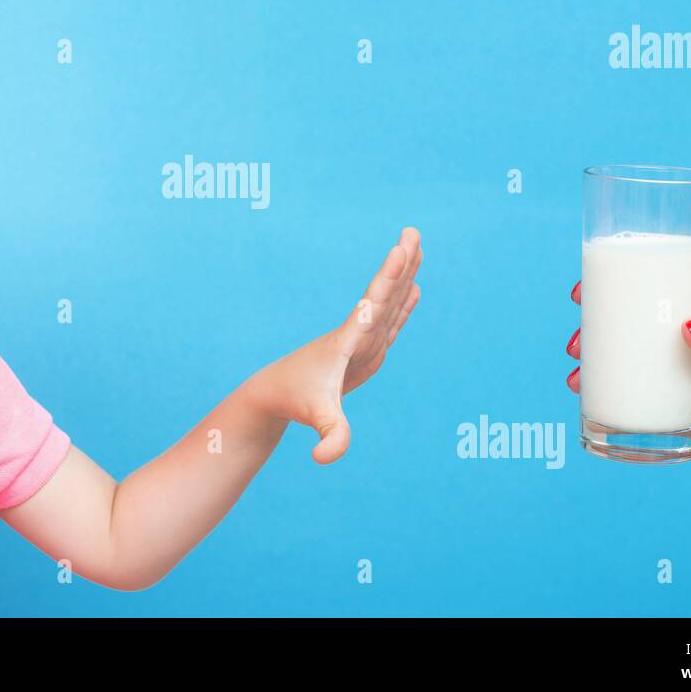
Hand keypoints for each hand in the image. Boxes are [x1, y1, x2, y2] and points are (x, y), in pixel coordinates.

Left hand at [243, 227, 422, 463]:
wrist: (275, 394)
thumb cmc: (296, 402)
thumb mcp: (317, 418)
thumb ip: (331, 437)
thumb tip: (325, 459)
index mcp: (347, 340)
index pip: (373, 304)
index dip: (389, 278)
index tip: (401, 249)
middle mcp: (356, 334)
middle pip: (383, 293)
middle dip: (400, 264)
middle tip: (412, 232)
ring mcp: (361, 341)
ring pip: (387, 302)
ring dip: (402, 276)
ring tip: (415, 246)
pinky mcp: (364, 350)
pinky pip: (388, 320)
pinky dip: (402, 303)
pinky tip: (413, 288)